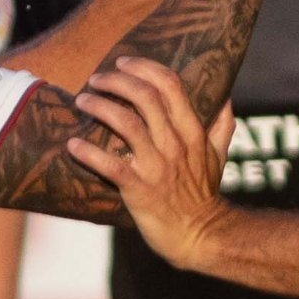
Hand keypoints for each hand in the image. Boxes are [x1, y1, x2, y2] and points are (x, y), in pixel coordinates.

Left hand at [70, 55, 239, 269]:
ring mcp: (157, 166)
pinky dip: (87, 153)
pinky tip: (73, 144)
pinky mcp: (139, 189)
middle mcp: (175, 144)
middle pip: (145, 97)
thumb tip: (225, 97)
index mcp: (193, 132)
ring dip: (99, 107)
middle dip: (116, 81)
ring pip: (125, 123)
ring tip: (82, 101)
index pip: (170, 85)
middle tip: (96, 79)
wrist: (199, 236)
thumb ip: (221, 125)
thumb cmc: (204, 195)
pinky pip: (109, 165)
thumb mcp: (218, 156)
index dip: (144, 67)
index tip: (123, 62)